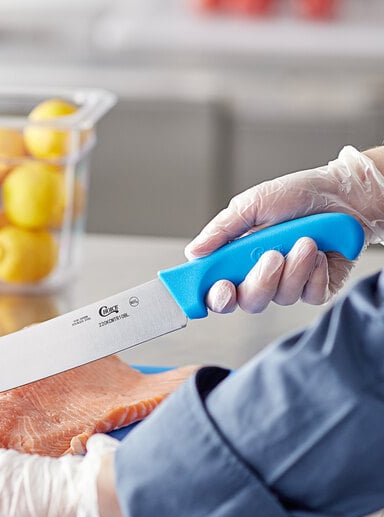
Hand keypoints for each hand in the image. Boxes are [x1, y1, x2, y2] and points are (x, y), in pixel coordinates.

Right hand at [185, 146, 383, 312]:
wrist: (343, 193)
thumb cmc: (297, 195)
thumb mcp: (251, 204)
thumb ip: (221, 230)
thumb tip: (194, 252)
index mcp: (237, 260)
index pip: (217, 291)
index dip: (215, 297)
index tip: (221, 287)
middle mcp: (260, 276)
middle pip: (248, 302)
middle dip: (259, 282)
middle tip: (271, 257)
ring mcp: (289, 284)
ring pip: (281, 298)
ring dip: (294, 269)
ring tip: (304, 241)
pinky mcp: (317, 288)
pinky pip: (310, 295)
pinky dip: (315, 273)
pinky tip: (318, 252)